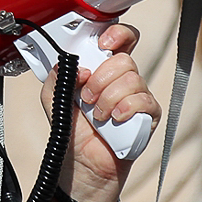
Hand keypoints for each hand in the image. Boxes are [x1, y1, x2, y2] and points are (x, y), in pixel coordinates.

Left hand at [40, 22, 161, 201]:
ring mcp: (138, 98)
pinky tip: (114, 120)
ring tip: (98, 115)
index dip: (116, 34)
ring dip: (108, 97)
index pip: (122, 39)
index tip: (101, 45)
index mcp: (103, 69)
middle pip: (125, 60)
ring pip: (133, 79)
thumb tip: (80, 66)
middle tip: (87, 97)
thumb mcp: (53, 97)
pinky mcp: (148, 117)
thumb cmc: (71, 131)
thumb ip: (57, 74)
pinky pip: (145, 101)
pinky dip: (126, 108)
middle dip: (101, 78)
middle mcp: (123, 80)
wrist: (80, 167)